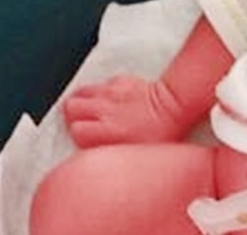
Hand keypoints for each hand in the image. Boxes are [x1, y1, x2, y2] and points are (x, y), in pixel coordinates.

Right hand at [62, 75, 195, 146]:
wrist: (176, 106)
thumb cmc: (162, 134)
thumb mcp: (135, 157)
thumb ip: (111, 158)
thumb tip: (101, 167)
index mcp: (105, 133)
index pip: (75, 130)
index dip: (79, 135)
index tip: (86, 139)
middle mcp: (104, 111)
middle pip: (71, 106)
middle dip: (74, 114)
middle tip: (85, 122)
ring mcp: (111, 93)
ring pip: (82, 91)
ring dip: (83, 99)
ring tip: (92, 109)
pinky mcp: (121, 81)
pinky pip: (103, 83)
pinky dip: (103, 90)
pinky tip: (112, 98)